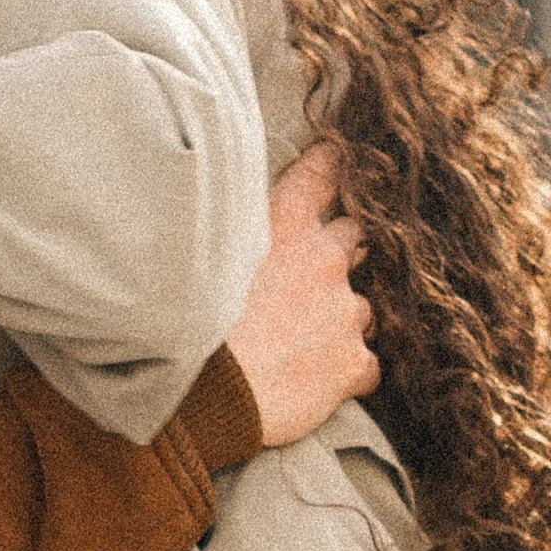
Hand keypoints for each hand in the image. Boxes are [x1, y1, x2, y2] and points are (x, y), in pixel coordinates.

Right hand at [225, 144, 377, 445]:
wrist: (200, 394)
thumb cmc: (183, 324)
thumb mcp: (200, 254)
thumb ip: (232, 234)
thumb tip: (234, 232)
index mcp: (284, 223)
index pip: (322, 174)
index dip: (335, 164)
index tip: (341, 157)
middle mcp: (325, 258)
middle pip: (355, 237)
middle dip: (342, 252)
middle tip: (311, 277)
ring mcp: (345, 310)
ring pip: (362, 308)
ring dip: (342, 320)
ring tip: (300, 344)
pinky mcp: (353, 361)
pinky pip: (366, 364)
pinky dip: (347, 372)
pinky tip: (316, 383)